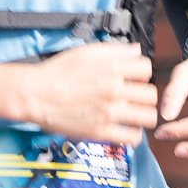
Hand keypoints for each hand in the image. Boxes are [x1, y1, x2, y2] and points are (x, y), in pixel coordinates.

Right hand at [0, 42, 158, 144]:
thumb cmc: (57, 72)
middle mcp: (115, 90)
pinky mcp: (102, 131)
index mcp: (112, 69)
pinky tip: (124, 128)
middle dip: (144, 95)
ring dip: (142, 115)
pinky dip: (132, 134)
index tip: (134, 78)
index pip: (147, 69)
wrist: (36, 94)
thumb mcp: (86, 52)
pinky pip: (132, 137)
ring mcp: (110, 112)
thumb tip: (136, 50)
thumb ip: (115, 50)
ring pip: (148, 116)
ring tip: (133, 114)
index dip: (141, 73)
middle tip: (134, 98)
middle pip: (151, 94)